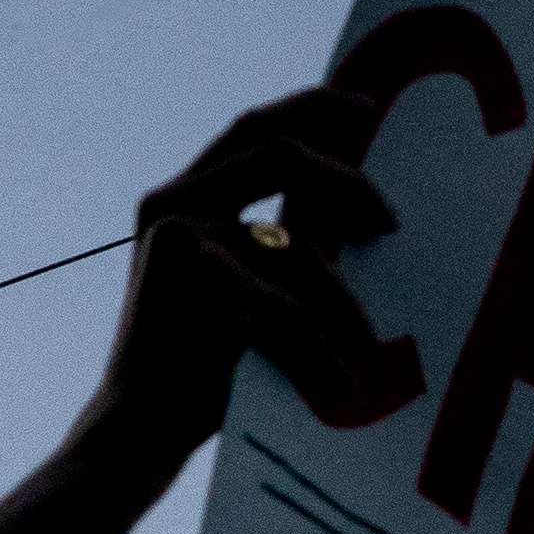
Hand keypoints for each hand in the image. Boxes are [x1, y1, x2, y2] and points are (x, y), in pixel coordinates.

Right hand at [0, 89, 403, 533]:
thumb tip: (362, 209)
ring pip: (291, 242)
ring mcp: (175, 230)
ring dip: (342, 298)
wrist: (140, 425)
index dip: (314, 108)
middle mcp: (173, 200)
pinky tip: (340, 383)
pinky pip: (280, 298)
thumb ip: (293, 243)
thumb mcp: (259, 291)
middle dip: (343, 173)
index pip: (255, 128)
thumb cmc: (206, 369)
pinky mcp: (186, 275)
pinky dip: (317, 344)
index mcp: (186, 196)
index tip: (370, 109)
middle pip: (274, 147)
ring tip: (369, 351)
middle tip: (392, 216)